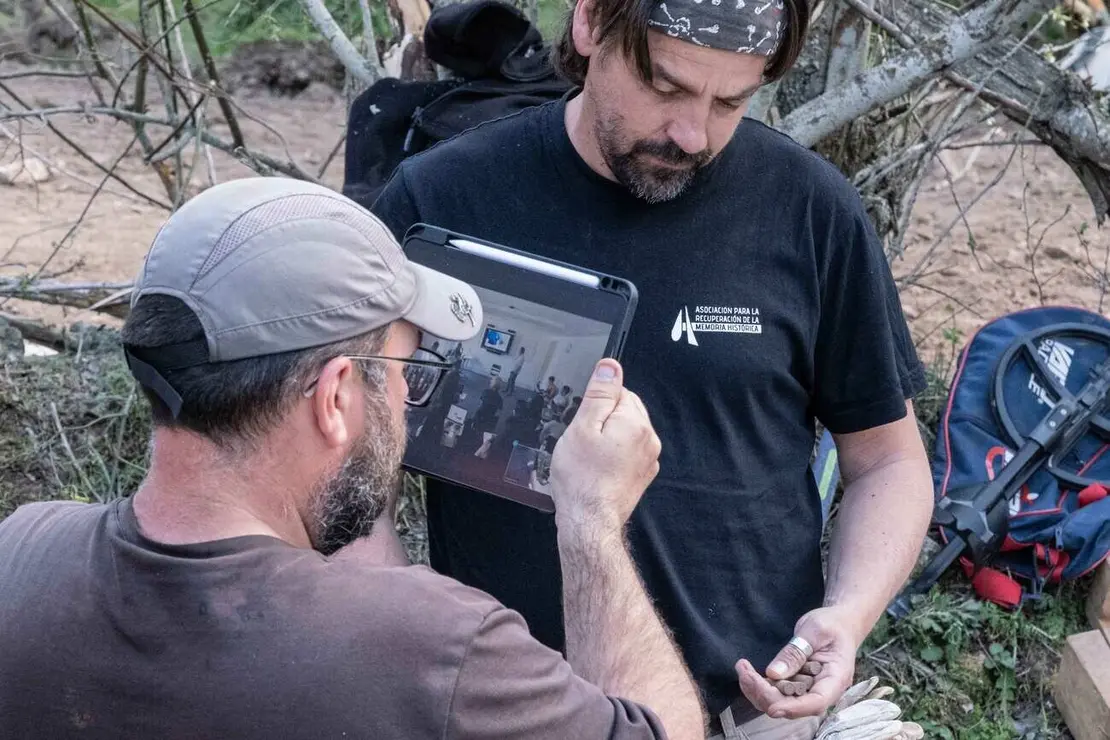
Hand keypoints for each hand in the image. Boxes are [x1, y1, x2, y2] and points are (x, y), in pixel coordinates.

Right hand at [549, 359, 660, 530]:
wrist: (589, 522)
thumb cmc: (582, 479)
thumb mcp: (582, 428)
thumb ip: (599, 394)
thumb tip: (611, 366)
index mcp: (635, 423)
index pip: (618, 392)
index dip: (595, 405)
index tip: (583, 423)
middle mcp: (649, 439)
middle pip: (625, 410)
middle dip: (603, 420)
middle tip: (583, 441)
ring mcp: (648, 459)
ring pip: (625, 432)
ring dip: (607, 438)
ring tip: (588, 458)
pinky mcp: (642, 475)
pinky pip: (627, 452)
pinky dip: (613, 455)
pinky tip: (596, 469)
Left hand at [735, 606, 859, 718]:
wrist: (837, 623)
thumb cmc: (831, 625)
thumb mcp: (814, 631)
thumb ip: (795, 652)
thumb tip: (774, 674)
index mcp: (835, 678)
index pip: (816, 702)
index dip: (794, 708)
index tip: (773, 707)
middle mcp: (822, 690)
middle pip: (793, 705)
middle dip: (766, 694)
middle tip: (745, 671)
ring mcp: (808, 690)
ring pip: (781, 702)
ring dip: (758, 690)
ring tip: (742, 669)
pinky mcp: (795, 685)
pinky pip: (776, 692)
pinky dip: (759, 685)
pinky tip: (746, 671)